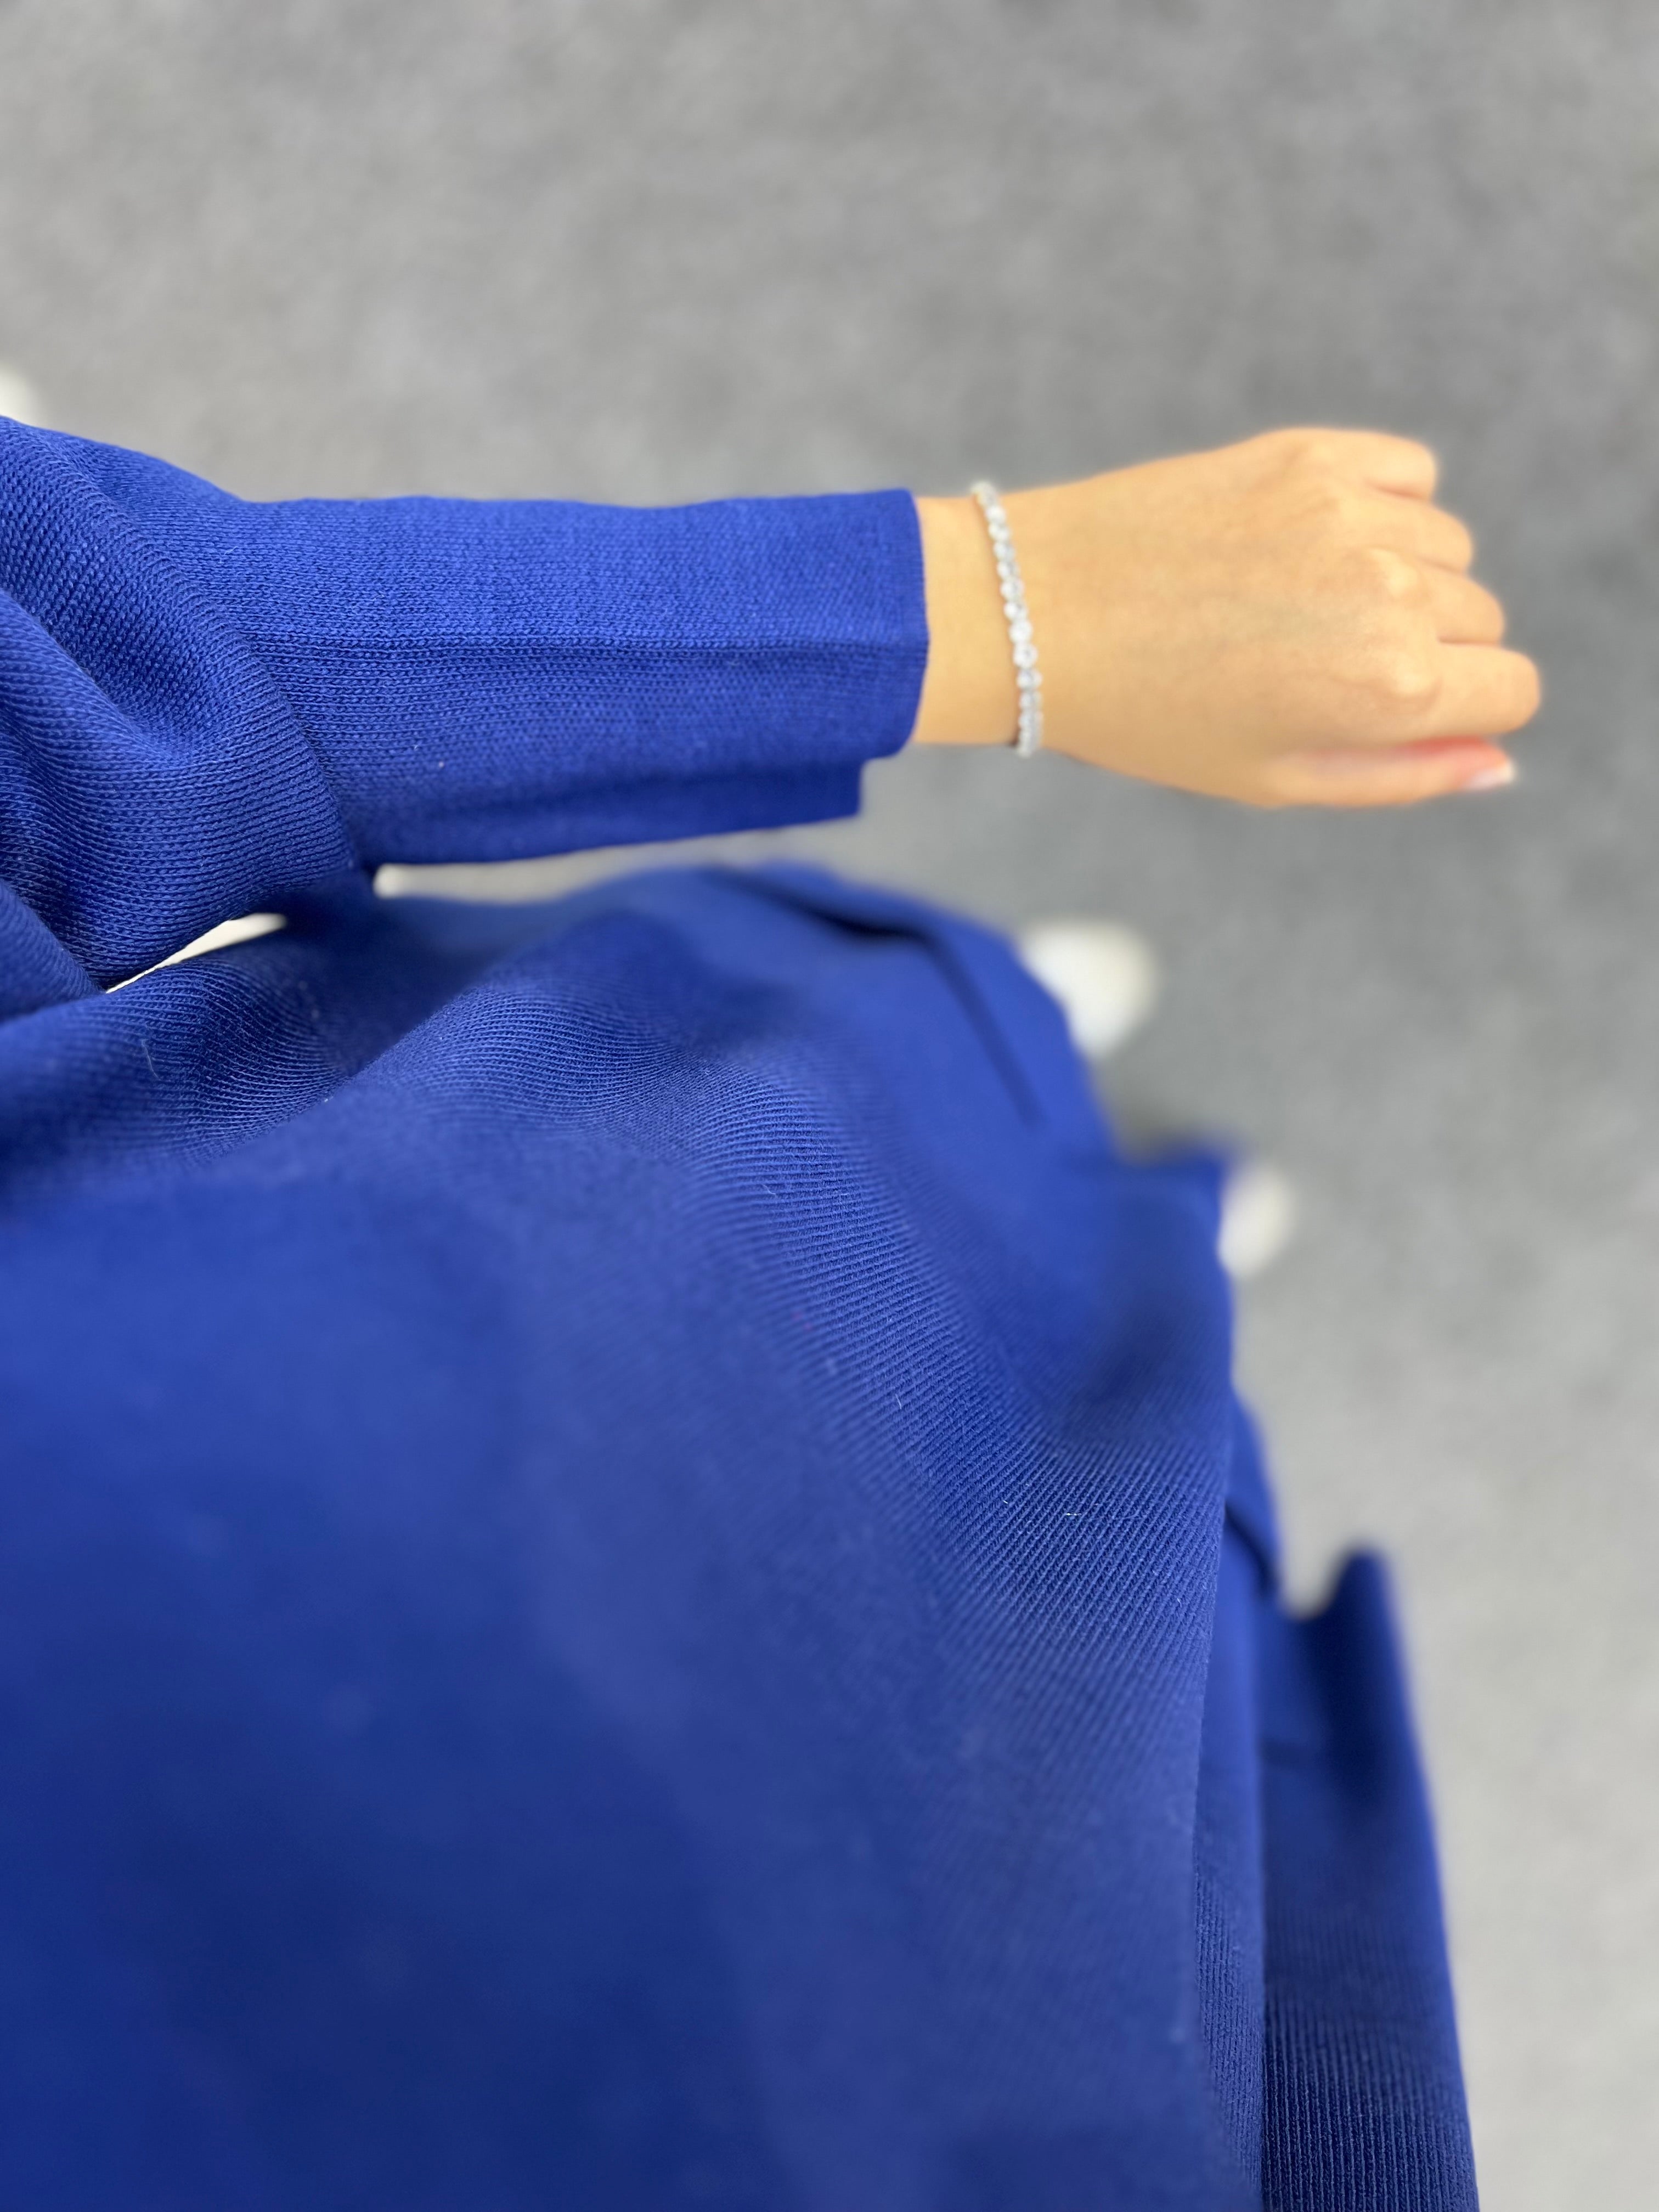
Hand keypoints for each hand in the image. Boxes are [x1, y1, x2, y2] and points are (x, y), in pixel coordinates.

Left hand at [912, 428, 1539, 805]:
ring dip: (1401, 578)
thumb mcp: (1274, 780)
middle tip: (1313, 665)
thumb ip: (1401, 777)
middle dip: (1426, 648)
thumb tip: (1497, 762)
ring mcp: (1354, 514)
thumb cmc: (1147, 717)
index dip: (1466, 709)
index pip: (1512, 690)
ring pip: (1448, 550)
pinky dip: (1386, 505)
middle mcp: (1391, 594)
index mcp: (1390, 688)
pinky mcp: (1313, 454)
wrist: (1033, 615)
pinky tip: (1311, 540)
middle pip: (1481, 620)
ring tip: (1296, 606)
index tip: (1400, 710)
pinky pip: (1410, 474)